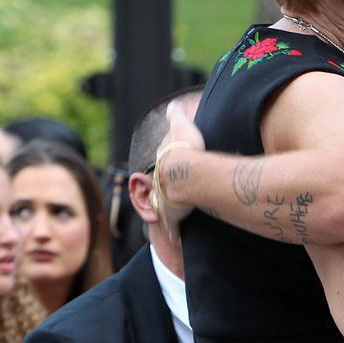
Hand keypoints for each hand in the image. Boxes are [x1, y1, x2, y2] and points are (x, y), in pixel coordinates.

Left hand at [152, 98, 204, 238]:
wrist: (186, 174)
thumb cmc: (185, 150)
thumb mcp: (181, 126)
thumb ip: (178, 115)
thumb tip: (173, 104)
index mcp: (162, 165)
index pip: (162, 167)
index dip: (167, 169)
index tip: (170, 172)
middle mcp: (159, 184)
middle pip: (157, 190)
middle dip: (159, 194)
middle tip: (167, 196)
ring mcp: (164, 201)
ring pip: (161, 209)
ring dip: (164, 214)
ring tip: (170, 219)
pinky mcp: (173, 217)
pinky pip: (173, 226)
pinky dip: (173, 232)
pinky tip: (174, 237)